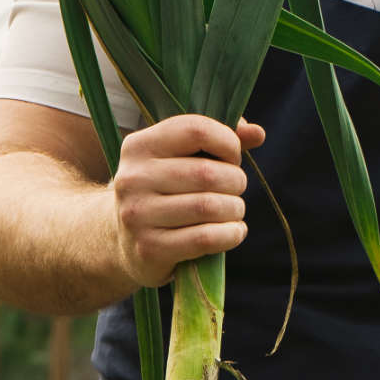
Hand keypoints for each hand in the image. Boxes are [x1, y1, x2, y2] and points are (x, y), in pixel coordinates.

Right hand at [109, 115, 265, 287]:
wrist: (122, 242)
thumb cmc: (164, 192)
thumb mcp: (180, 159)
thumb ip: (219, 141)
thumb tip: (257, 133)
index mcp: (139, 146)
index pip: (195, 130)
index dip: (227, 142)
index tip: (232, 158)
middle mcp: (133, 178)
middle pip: (207, 173)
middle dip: (236, 181)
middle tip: (236, 188)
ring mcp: (138, 215)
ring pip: (209, 206)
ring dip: (235, 209)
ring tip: (234, 210)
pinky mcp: (150, 248)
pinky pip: (206, 238)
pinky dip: (231, 234)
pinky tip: (234, 231)